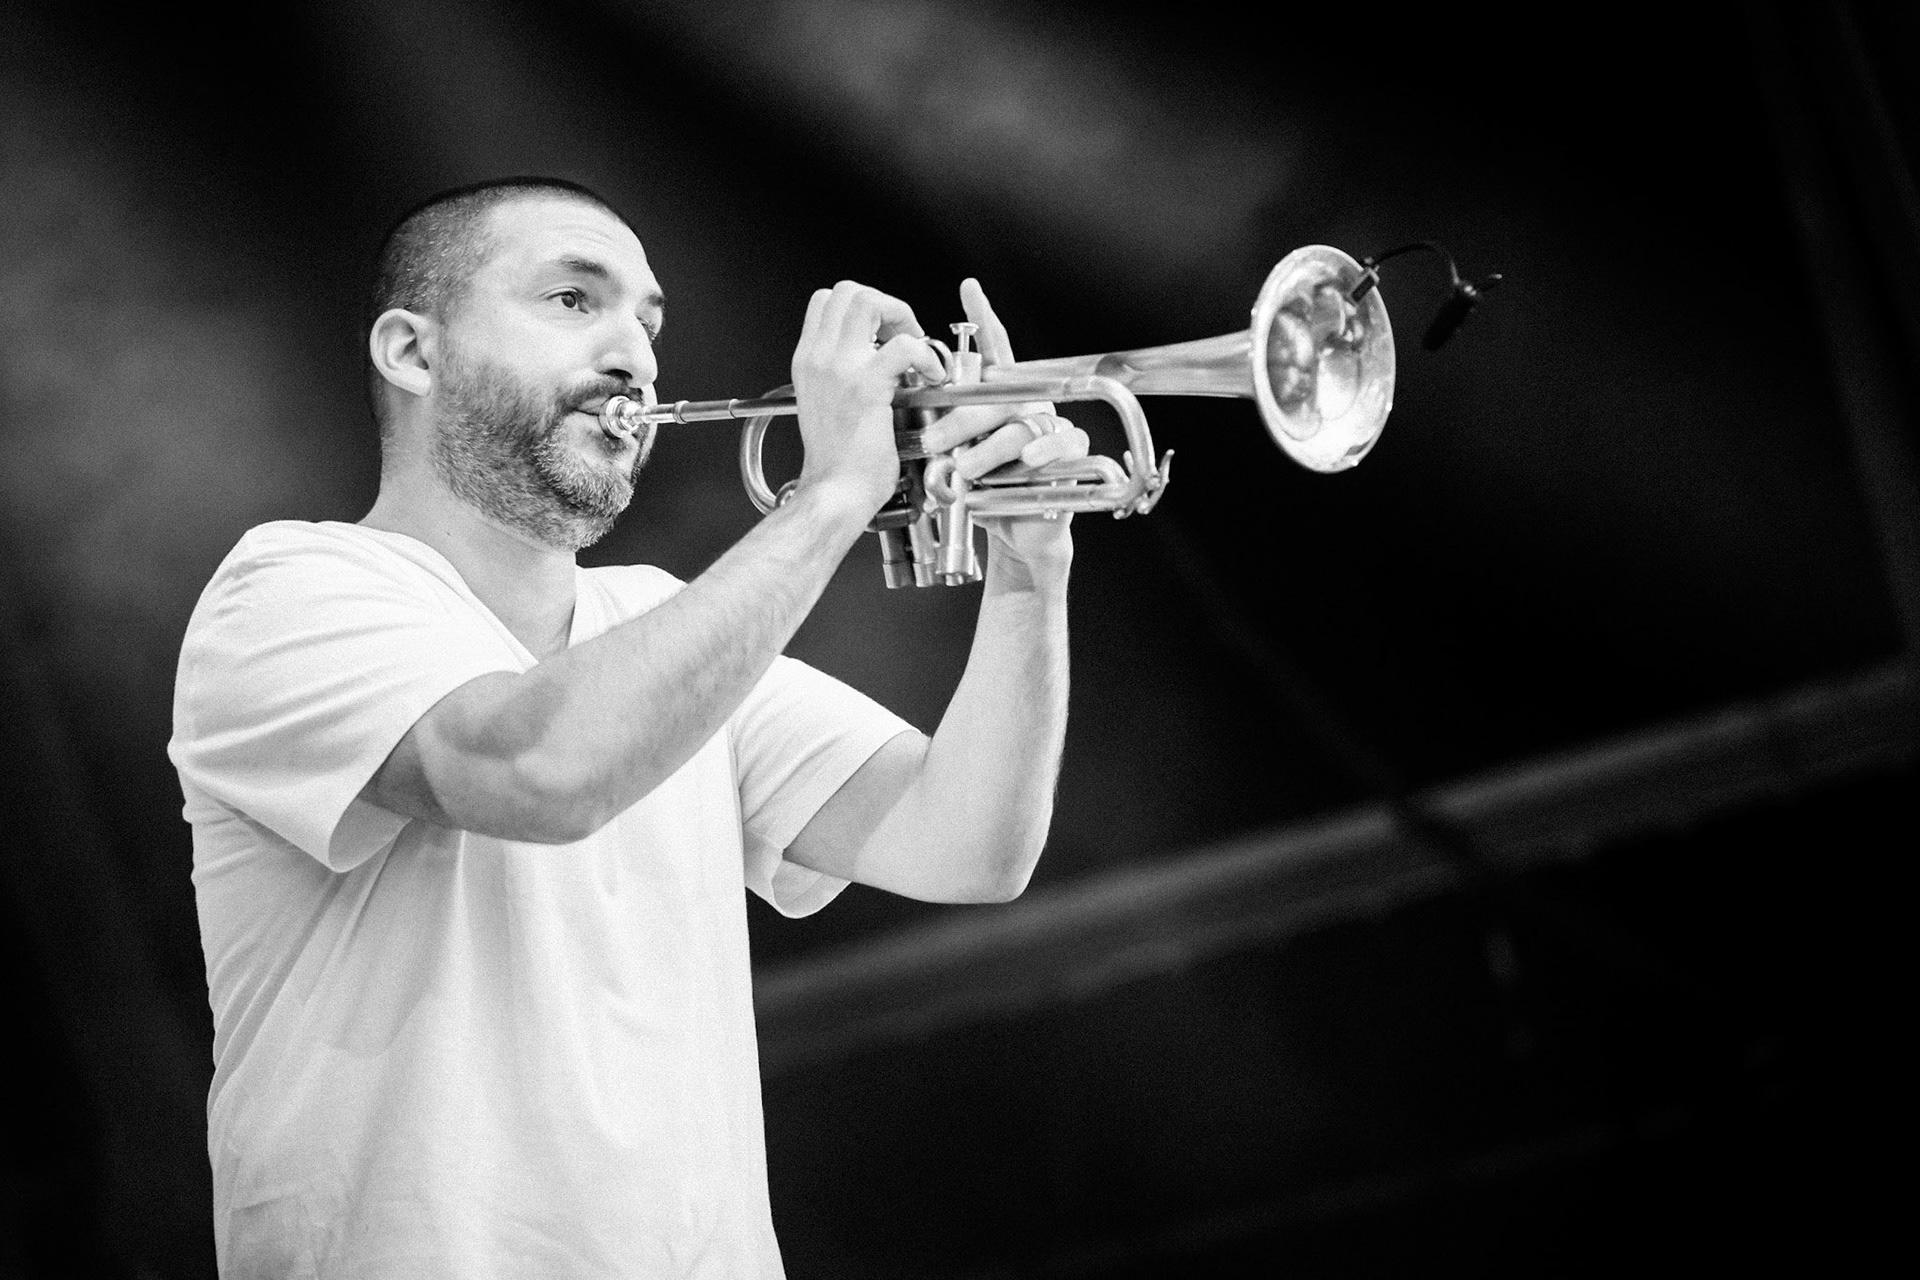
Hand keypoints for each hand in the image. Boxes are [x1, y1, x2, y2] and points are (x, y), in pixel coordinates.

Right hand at [790, 280, 945, 516]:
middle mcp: (818, 358)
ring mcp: (839, 369)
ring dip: (902, 318)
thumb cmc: (839, 462)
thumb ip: (841, 374)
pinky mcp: (866, 386)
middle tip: (903, 337)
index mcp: (808, 361)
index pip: (827, 301)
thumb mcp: (827, 404)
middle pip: (849, 291)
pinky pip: (905, 345)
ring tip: (916, 352)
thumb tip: (875, 355)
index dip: (863, 308)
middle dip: (885, 305)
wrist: (835, 493)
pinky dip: (926, 355)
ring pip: (871, 302)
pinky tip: (932, 377)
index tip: (883, 334)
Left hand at [925, 279, 1088, 574]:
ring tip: (964, 469)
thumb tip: (903, 411)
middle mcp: (1024, 403)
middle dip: (960, 419)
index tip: (968, 288)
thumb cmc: (982, 488)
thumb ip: (938, 430)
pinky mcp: (1069, 451)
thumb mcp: (952, 456)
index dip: (983, 319)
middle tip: (931, 442)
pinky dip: (1043, 451)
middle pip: (995, 395)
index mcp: (997, 397)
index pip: (990, 352)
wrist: (1015, 530)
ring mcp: (1048, 424)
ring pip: (1020, 423)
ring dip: (989, 448)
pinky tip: (1027, 461)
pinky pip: (1061, 441)